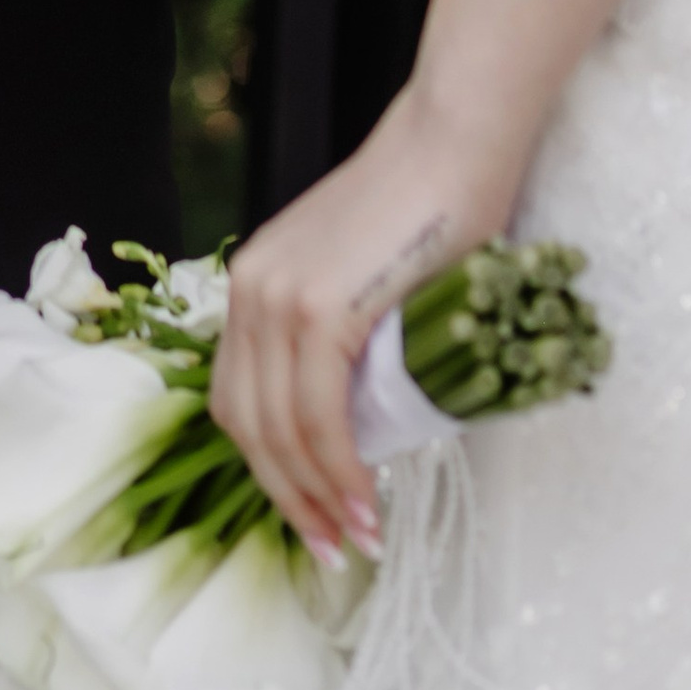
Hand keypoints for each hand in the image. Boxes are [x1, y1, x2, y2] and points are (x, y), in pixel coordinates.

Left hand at [210, 83, 519, 563]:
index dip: (269, 469)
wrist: (452, 141)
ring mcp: (279, 295)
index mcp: (254, 281)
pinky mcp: (320, 306)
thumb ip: (342, 337)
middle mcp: (251, 287)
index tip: (311, 515)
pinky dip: (338, 471)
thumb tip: (358, 424)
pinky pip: (317, 414)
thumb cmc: (427, 206)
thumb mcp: (362, 277)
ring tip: (356, 539)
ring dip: (316, 498)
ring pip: (278, 429)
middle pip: (247, 423)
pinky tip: (367, 503)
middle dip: (287, 498)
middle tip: (330, 548)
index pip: (239, 398)